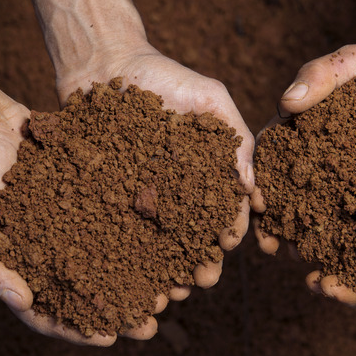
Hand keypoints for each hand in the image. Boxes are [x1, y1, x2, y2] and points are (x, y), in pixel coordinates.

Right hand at [0, 99, 166, 343]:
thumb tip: (22, 302)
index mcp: (20, 268)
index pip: (50, 312)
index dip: (78, 330)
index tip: (110, 339)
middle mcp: (51, 251)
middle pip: (90, 293)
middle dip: (121, 311)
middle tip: (152, 325)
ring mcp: (72, 224)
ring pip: (112, 259)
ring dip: (140, 278)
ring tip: (170, 291)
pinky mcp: (90, 196)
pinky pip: (119, 218)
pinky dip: (142, 232)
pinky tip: (169, 240)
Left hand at [55, 42, 254, 291]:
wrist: (103, 64)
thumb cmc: (163, 76)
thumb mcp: (209, 97)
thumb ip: (235, 136)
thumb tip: (251, 186)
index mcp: (208, 172)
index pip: (226, 209)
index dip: (231, 230)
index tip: (228, 245)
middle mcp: (179, 190)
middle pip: (196, 237)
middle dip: (203, 263)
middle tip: (201, 281)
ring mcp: (145, 196)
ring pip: (161, 245)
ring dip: (169, 271)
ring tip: (170, 291)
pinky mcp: (112, 196)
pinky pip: (123, 232)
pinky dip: (129, 258)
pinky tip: (130, 276)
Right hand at [252, 44, 355, 254]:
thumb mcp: (353, 61)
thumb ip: (321, 74)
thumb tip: (285, 103)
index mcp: (299, 132)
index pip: (269, 159)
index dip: (260, 181)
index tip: (257, 203)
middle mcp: (314, 162)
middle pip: (286, 195)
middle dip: (274, 223)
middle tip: (272, 247)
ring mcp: (343, 183)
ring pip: (316, 215)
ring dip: (303, 239)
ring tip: (300, 259)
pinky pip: (355, 221)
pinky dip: (344, 241)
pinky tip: (344, 260)